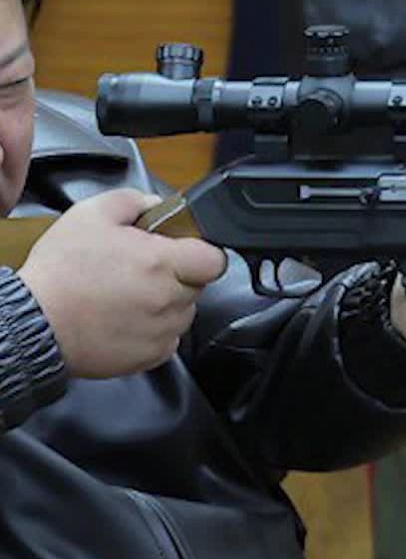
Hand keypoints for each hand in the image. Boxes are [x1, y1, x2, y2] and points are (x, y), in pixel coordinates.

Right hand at [18, 189, 226, 377]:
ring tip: (126, 294)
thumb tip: (155, 205)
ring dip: (165, 302)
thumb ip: (133, 201)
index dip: (200, 250)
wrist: (37, 323)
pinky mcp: (150, 358)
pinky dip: (153, 329)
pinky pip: (166, 339)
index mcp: (163, 264)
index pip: (215, 259)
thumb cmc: (62, 273)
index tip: (183, 249)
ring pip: (182, 313)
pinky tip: (124, 317)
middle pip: (197, 285)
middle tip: (140, 268)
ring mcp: (163, 333)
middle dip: (176, 273)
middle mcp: (169, 301)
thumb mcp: (92, 214)